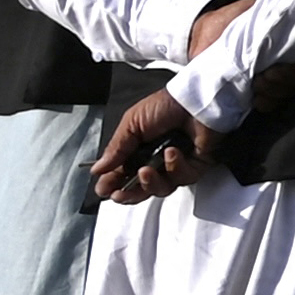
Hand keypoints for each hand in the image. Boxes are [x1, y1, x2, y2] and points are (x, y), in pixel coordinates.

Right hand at [92, 82, 206, 202]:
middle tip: (120, 194)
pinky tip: (172, 152)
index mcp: (137, 150)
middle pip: (140, 189)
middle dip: (129, 194)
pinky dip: (175, 167)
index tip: (104, 191)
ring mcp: (176, 165)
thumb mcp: (133, 123)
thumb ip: (116, 149)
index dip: (112, 185)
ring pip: (161, 188)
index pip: (121, 175)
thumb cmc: (166, 105)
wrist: (197, 100)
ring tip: (146, 169)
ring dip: (150, 182)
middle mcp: (155, 160)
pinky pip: (182, 178)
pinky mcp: (195, 167)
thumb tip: (97, 169)